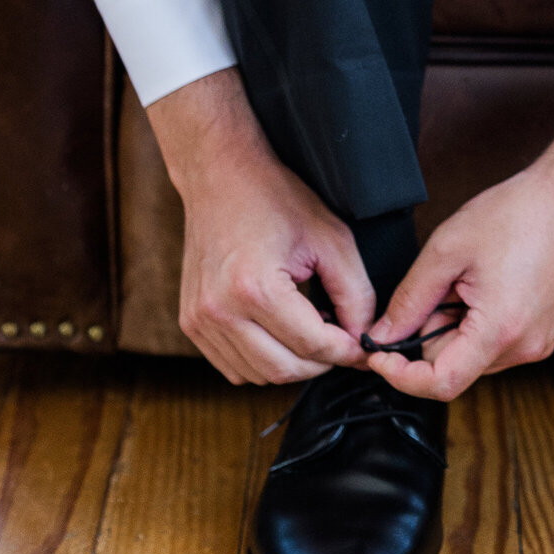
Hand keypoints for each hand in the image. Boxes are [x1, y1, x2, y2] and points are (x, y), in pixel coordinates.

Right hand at [148, 66, 374, 385]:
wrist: (219, 177)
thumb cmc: (276, 199)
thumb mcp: (331, 239)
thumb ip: (356, 294)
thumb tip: (363, 338)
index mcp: (254, 288)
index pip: (312, 346)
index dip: (346, 350)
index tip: (363, 344)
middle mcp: (219, 312)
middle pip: (285, 371)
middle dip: (322, 362)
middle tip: (341, 339)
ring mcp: (199, 321)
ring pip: (258, 376)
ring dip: (292, 364)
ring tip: (311, 330)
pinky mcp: (190, 324)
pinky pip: (234, 367)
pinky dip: (263, 361)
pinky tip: (280, 333)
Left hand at [367, 97, 553, 400]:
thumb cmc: (515, 214)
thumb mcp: (447, 249)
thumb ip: (409, 299)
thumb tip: (382, 334)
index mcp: (500, 329)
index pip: (441, 384)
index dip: (402, 376)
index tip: (379, 354)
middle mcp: (524, 348)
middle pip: (453, 367)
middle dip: (430, 334)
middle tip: (439, 286)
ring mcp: (537, 345)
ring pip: (471, 357)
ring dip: (454, 328)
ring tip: (467, 280)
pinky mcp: (542, 336)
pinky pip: (493, 345)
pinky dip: (476, 325)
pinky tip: (486, 286)